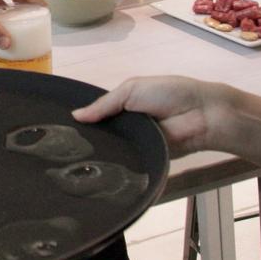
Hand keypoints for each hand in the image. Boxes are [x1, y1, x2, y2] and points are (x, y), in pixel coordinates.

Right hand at [74, 75, 235, 156]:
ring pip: (112, 150)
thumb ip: (105, 104)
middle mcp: (127, 126)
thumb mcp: (131, 89)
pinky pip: (127, 163)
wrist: (201, 115)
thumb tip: (75, 116)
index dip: (83, 121)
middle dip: (88, 139)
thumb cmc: (168, 93)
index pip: (97, 115)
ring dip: (101, 153)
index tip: (59, 129)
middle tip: (64, 147)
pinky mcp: (145, 160)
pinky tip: (98, 170)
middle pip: (102, 134)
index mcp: (123, 106)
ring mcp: (135, 144)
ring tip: (75, 160)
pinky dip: (117, 165)